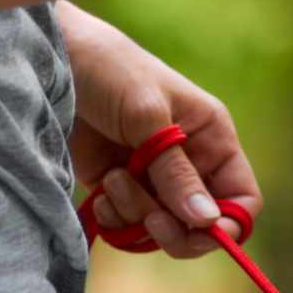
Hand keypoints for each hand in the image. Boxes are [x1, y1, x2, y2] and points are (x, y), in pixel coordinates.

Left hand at [58, 3, 262, 258]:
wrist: (51, 61)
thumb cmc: (109, 71)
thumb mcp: (146, 117)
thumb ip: (176, 173)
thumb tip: (208, 221)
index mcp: (212, 139)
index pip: (241, 197)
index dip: (227, 223)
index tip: (198, 230)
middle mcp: (190, 163)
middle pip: (201, 224)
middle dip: (176, 229)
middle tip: (150, 221)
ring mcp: (153, 178)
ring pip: (162, 228)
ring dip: (136, 215)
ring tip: (113, 180)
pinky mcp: (119, 187)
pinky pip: (128, 225)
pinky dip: (115, 219)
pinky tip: (101, 192)